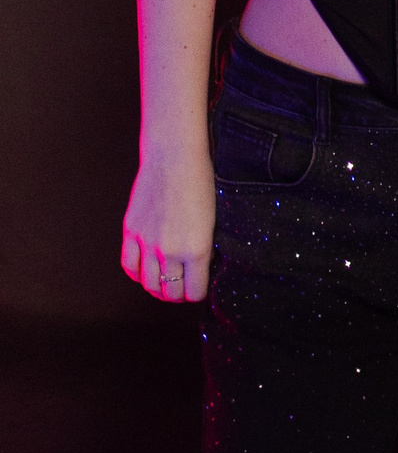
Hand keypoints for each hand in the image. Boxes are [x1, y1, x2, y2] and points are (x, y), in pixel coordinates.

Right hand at [121, 149, 215, 304]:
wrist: (174, 158)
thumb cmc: (201, 184)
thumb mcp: (214, 221)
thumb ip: (205, 249)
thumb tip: (202, 270)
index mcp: (197, 249)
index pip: (194, 292)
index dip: (198, 293)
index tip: (200, 288)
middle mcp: (170, 250)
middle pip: (170, 291)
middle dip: (178, 294)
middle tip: (183, 288)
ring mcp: (147, 242)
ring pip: (148, 283)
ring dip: (157, 288)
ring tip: (165, 284)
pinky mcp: (131, 231)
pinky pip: (129, 265)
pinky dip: (137, 274)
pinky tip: (145, 272)